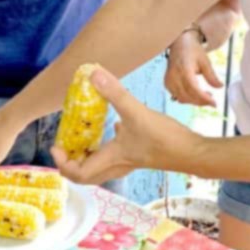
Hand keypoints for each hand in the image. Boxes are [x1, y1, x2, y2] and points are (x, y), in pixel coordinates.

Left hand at [52, 68, 204, 184]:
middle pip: (85, 175)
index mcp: (111, 158)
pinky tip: (114, 127)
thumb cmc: (166, 139)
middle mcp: (117, 164)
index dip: (62, 163)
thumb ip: (115, 93)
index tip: (57, 145)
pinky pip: (114, 155)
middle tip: (64, 146)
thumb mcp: (137, 112)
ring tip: (81, 137)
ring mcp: (129, 161)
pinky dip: (106, 145)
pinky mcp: (140, 154)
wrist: (193, 152)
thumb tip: (93, 73)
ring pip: (100, 167)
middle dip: (70, 163)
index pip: (78, 173)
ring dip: (86, 156)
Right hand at [164, 32, 221, 106]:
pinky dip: (187, 98)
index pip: (194, 90)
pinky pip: (177, 96)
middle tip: (212, 101)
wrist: (179, 44)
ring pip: (182, 98)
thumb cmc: (192, 51)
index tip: (214, 103)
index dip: (204, 99)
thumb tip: (220, 87)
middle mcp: (174, 76)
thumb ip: (212, 76)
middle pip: (187, 96)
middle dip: (201, 102)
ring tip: (205, 96)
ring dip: (194, 101)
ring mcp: (169, 80)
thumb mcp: (205, 61)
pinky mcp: (167, 83)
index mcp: (184, 70)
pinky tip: (195, 95)